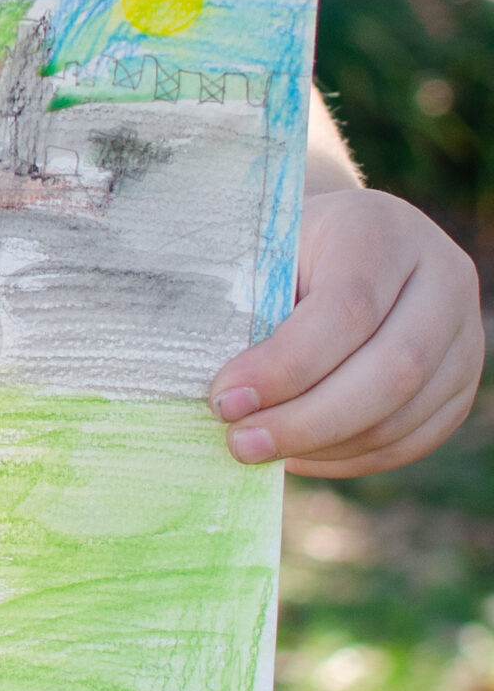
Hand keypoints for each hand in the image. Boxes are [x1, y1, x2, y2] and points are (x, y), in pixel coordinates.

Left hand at [209, 190, 483, 476]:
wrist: (345, 243)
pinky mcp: (460, 385)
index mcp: (383, 232)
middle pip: (393, 369)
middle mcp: (443, 280)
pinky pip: (409, 441)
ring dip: (323, 445)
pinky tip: (298, 453)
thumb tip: (226, 397)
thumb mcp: (263, 256)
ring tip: (259, 446)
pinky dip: (348, 458)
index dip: (285, 367)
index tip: (226, 399)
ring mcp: (463, 336)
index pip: (348, 310)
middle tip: (241, 442)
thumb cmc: (287, 252)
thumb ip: (249, 312)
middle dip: (308, 420)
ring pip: (403, 415)